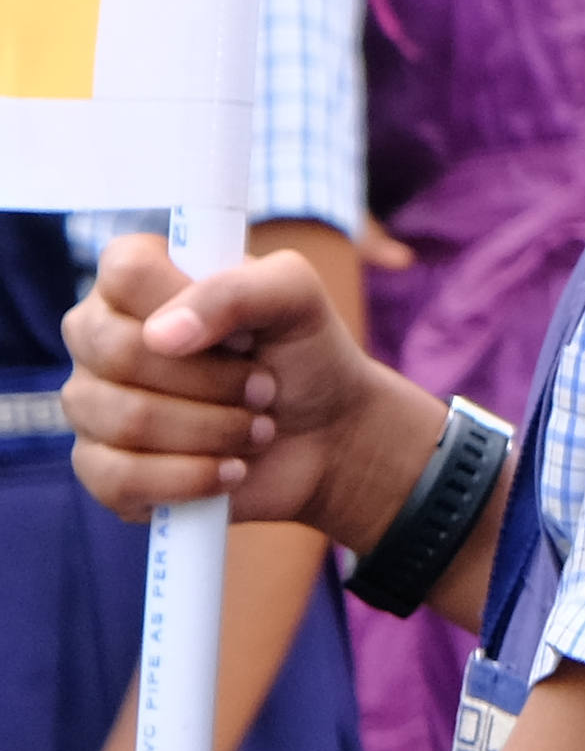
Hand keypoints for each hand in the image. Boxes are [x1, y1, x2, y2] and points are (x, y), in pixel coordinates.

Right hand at [59, 235, 421, 539]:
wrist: (327, 434)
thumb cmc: (303, 354)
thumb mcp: (297, 298)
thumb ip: (238, 288)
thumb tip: (161, 335)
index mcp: (134, 280)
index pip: (125, 272)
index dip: (195, 306)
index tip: (246, 335)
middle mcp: (97, 336)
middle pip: (119, 351)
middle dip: (215, 379)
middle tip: (264, 387)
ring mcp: (90, 403)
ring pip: (126, 419)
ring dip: (216, 430)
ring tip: (258, 428)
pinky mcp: (99, 467)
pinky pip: (119, 477)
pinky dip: (193, 478)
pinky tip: (232, 470)